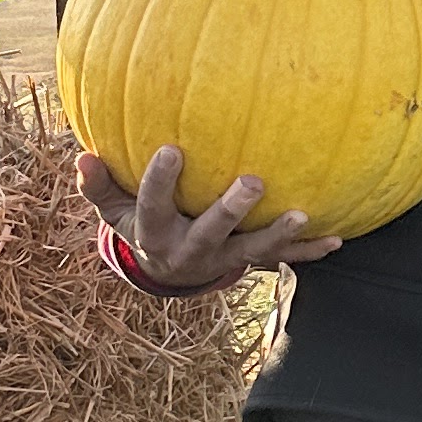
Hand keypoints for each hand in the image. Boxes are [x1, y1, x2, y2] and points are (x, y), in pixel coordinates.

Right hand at [75, 141, 344, 284]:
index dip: (161, 181)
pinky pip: (281, 259)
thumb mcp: (114, 211)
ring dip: (279, 234)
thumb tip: (82, 155)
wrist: (167, 273)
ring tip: (302, 214)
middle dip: (231, 211)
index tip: (173, 148)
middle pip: (211, 233)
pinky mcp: (247, 263)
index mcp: (155, 234)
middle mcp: (190, 251)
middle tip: (254, 182)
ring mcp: (222, 259)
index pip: (154, 206)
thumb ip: (99, 185)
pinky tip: (338, 237)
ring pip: (251, 251)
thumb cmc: (141, 224)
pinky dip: (309, 250)